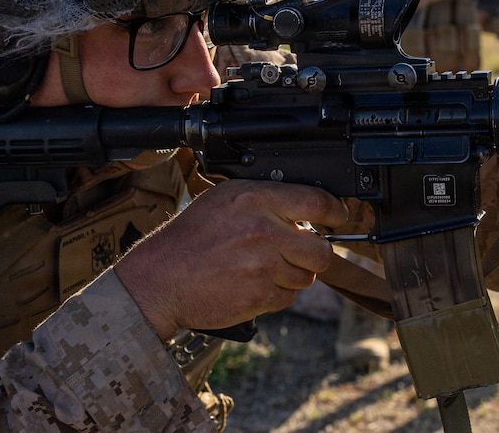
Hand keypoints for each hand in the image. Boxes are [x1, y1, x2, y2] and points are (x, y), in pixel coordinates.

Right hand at [115, 180, 347, 339]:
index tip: (340, 217)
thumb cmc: (189, 239)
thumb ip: (265, 201)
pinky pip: (288, 297)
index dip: (337, 212)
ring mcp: (264, 266)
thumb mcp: (224, 200)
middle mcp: (263, 230)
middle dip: (313, 254)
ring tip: (259, 268)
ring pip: (306, 277)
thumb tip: (304, 212)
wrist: (158, 280)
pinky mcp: (260, 296)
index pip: (317, 201)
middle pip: (322, 250)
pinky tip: (250, 284)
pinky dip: (274, 295)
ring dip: (290, 275)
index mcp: (254, 200)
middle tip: (294, 253)